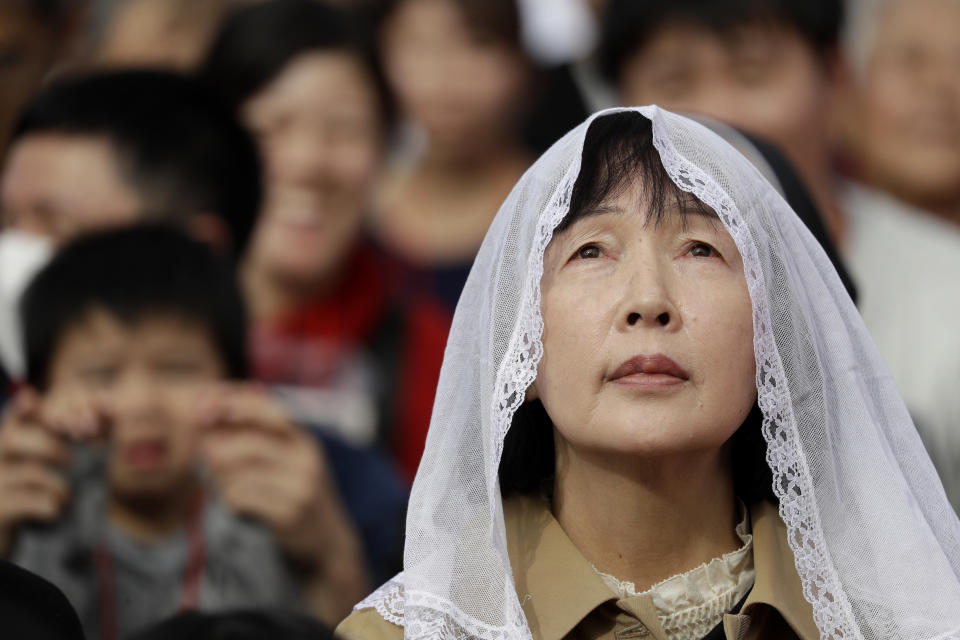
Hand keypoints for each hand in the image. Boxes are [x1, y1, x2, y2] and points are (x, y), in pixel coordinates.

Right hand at [0, 390, 72, 555]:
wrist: (0, 532)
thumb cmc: (22, 492)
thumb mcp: (30, 464)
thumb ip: (51, 440)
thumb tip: (78, 417)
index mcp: (3, 448)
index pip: (11, 422)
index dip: (21, 410)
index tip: (33, 399)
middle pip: (12, 438)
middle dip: (48, 444)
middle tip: (70, 459)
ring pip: (29, 472)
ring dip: (58, 484)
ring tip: (66, 495)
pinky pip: (29, 501)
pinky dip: (51, 505)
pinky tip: (57, 511)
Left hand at [198, 384, 366, 622]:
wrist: (328, 542)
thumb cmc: (297, 494)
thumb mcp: (291, 459)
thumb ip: (261, 431)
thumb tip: (228, 396)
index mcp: (304, 441)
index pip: (267, 410)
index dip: (231, 405)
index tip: (200, 407)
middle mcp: (306, 460)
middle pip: (248, 444)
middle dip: (216, 447)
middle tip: (201, 454)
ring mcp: (300, 487)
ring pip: (240, 474)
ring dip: (220, 479)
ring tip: (220, 484)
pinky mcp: (289, 514)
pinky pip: (242, 500)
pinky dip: (228, 500)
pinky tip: (234, 505)